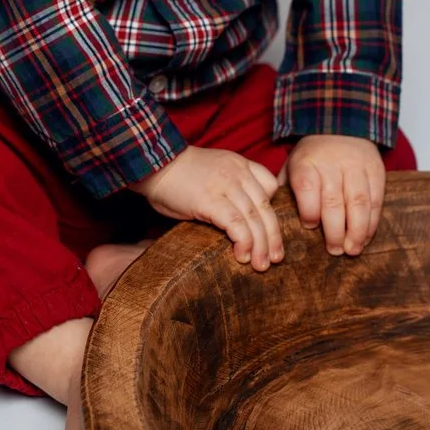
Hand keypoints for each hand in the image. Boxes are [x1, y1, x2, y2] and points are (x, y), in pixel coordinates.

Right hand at [130, 145, 282, 271]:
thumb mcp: (212, 171)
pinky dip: (243, 242)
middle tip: (276, 259)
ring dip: (261, 246)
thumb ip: (229, 188)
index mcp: (238, 164)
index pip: (269, 185)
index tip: (269, 231)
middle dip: (273, 237)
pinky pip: (236, 224)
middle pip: (265, 208)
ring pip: (254, 219)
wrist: (152, 164)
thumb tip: (239, 220)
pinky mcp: (210, 200)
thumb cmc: (177, 174)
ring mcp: (225, 185)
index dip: (272, 210)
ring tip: (261, 265)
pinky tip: (242, 255)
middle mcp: (237, 173)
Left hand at [278, 134, 384, 256]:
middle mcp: (331, 164)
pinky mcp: (375, 171)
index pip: (306, 188)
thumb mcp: (292, 164)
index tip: (309, 227)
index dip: (309, 211)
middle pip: (334, 201)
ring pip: (359, 203)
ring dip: (357, 231)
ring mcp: (356, 167)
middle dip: (335, 230)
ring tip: (353, 249)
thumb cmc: (312, 157)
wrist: (341, 126)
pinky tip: (365, 237)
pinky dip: (371, 222)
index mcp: (306, 162)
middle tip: (335, 250)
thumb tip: (275, 218)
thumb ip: (285, 189)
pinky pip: (376, 200)